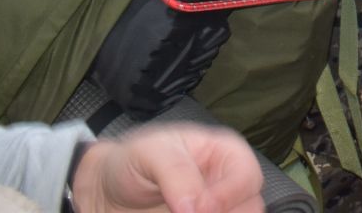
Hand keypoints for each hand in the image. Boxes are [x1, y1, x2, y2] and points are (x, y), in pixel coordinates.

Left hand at [70, 124, 263, 212]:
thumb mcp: (150, 153)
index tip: (198, 209)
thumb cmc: (134, 161)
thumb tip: (196, 206)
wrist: (109, 192)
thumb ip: (175, 172)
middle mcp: (229, 186)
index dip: (228, 195)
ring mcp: (219, 208)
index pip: (247, 176)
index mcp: (226, 154)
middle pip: (251, 207)